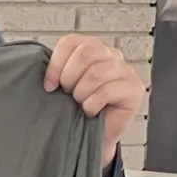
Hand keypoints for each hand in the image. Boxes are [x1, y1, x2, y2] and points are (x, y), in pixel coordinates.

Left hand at [43, 35, 145, 169]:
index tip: (50, 85)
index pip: (71, 42)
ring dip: (81, 93)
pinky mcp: (135, 88)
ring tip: (81, 103)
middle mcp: (112, 55)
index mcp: (93, 48)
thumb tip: (41, 66)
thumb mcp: (64, 83)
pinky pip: (106, 91)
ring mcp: (126, 71)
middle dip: (69, 78)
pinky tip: (91, 110)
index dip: (56, 64)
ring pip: (95, 74)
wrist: (94, 135)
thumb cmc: (78, 108)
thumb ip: (58, 68)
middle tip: (69, 94)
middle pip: (85, 53)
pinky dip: (92, 104)